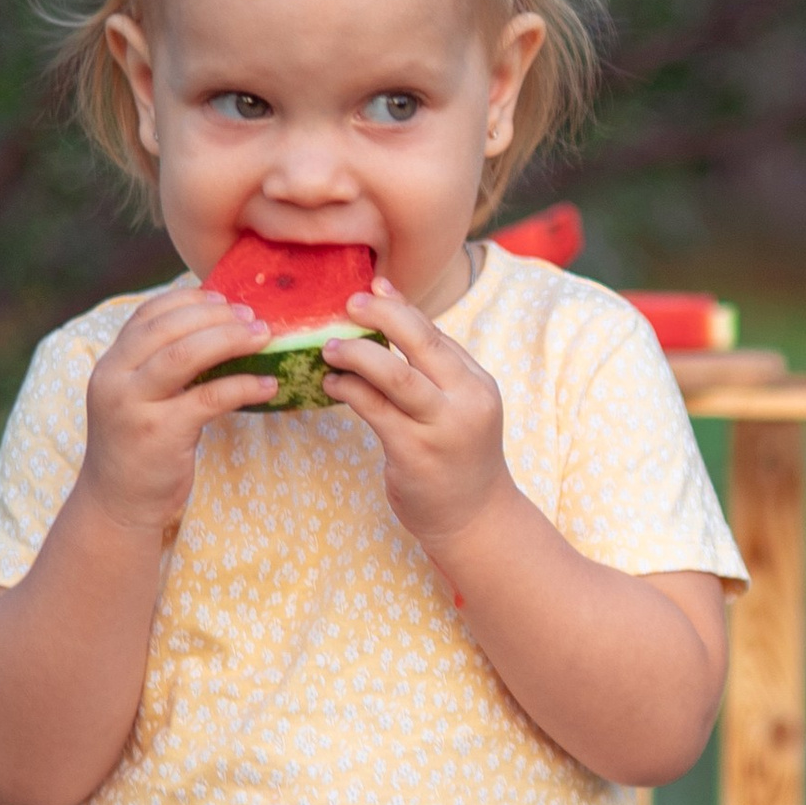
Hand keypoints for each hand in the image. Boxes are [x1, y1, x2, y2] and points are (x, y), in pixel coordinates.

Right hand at [75, 284, 276, 534]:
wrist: (117, 503)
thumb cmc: (138, 446)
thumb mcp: (137, 397)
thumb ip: (159, 365)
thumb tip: (217, 328)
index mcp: (110, 364)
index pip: (147, 315)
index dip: (188, 301)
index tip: (224, 299)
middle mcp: (115, 379)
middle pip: (169, 329)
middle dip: (216, 317)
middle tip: (253, 317)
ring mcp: (134, 406)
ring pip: (185, 356)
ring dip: (230, 340)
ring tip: (265, 338)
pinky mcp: (161, 434)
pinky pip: (209, 399)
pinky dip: (243, 386)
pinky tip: (269, 385)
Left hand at [317, 275, 510, 558]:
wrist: (474, 518)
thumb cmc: (456, 456)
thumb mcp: (458, 407)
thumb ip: (432, 370)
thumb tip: (388, 315)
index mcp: (477, 383)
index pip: (436, 334)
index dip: (400, 306)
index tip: (371, 286)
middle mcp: (465, 400)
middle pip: (422, 343)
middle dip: (382, 316)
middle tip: (347, 303)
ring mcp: (440, 428)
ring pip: (395, 375)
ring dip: (357, 354)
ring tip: (328, 347)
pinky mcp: (414, 453)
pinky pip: (374, 410)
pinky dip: (349, 391)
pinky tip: (332, 385)